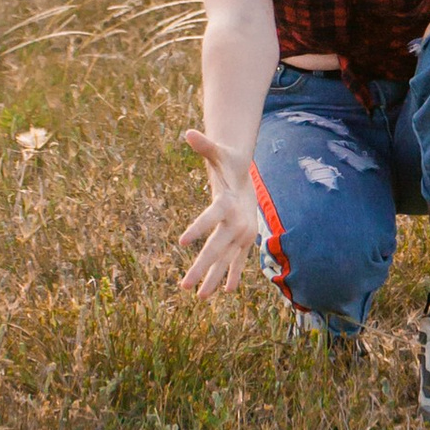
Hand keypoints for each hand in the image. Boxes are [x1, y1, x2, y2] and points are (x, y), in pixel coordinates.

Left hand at [177, 129, 266, 298]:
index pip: (210, 216)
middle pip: (216, 247)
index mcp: (227, 203)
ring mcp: (242, 234)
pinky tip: (225, 291)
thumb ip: (204, 145)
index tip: (181, 242)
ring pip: (226, 260)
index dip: (197, 228)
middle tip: (183, 284)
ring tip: (198, 297)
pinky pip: (238, 261)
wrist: (248, 174)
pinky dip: (232, 275)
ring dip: (213, 279)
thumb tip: (188, 132)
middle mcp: (237, 222)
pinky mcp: (244, 240)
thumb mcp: (216, 154)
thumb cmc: (227, 163)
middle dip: (201, 267)